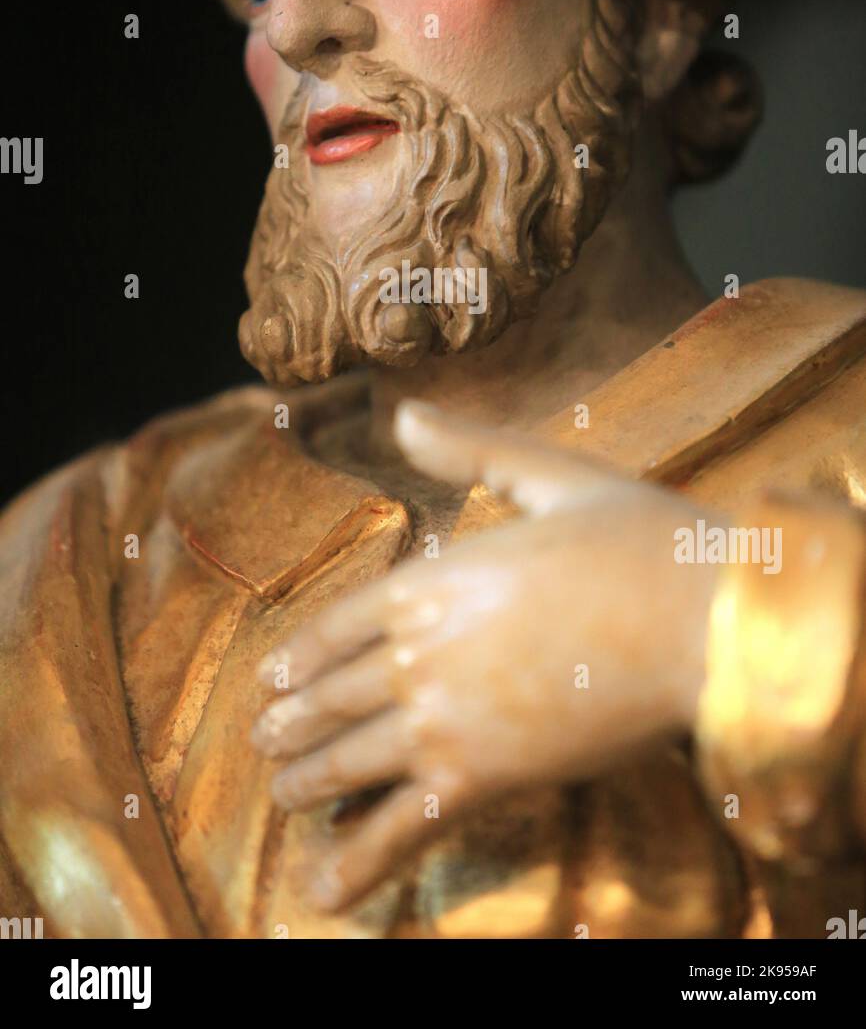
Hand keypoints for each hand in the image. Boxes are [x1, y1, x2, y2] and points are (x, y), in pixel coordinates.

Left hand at [251, 399, 719, 910]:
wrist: (702, 617)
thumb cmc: (636, 539)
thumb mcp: (548, 474)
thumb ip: (469, 450)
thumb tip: (404, 413)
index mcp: (432, 581)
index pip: (337, 627)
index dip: (297, 658)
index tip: (271, 681)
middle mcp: (421, 653)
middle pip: (330, 696)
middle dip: (291, 722)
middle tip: (263, 741)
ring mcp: (446, 719)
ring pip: (348, 760)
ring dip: (306, 780)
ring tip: (282, 794)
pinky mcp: (485, 777)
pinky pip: (403, 827)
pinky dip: (360, 863)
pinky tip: (326, 893)